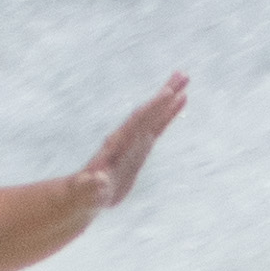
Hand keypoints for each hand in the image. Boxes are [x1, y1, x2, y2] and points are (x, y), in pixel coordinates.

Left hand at [73, 72, 187, 213]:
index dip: (152, 108)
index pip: (137, 122)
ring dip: (170, 98)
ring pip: (155, 115)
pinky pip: (158, 126)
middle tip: (183, 75)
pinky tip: (181, 101)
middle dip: (165, 94)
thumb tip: (97, 181)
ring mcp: (135, 140)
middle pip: (149, 111)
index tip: (168, 92)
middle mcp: (127, 136)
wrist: (85, 194)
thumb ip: (92, 186)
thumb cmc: (85, 195)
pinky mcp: (141, 147)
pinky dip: (169, 114)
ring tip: (185, 79)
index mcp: (117, 143)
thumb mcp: (88, 192)